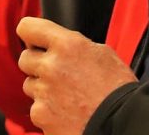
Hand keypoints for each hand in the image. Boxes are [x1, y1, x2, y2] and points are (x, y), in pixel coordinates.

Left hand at [16, 17, 137, 134]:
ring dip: (42, 88)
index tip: (34, 40)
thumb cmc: (118, 89)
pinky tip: (66, 111)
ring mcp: (44, 92)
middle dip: (37, 63)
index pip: (27, 27)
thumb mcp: (102, 53)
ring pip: (29, 85)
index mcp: (67, 45)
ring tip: (66, 95)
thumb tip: (59, 45)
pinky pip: (36, 108)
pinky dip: (47, 110)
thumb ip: (74, 45)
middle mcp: (51, 66)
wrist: (123, 122)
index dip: (30, 33)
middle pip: (25, 58)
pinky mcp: (41, 115)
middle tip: (56, 72)